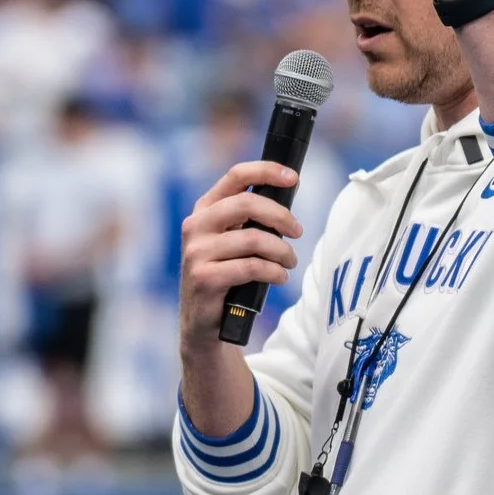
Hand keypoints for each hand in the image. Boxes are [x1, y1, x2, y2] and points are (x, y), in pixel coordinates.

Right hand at [178, 160, 301, 342]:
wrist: (204, 324)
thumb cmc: (229, 276)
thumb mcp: (236, 241)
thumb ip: (253, 219)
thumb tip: (290, 188)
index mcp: (205, 210)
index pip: (235, 176)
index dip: (266, 171)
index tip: (293, 177)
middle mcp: (195, 226)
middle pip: (247, 203)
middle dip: (281, 216)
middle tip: (298, 231)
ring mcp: (196, 252)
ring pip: (253, 238)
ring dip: (282, 251)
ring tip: (290, 262)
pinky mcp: (204, 278)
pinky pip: (252, 267)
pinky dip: (274, 272)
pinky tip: (279, 277)